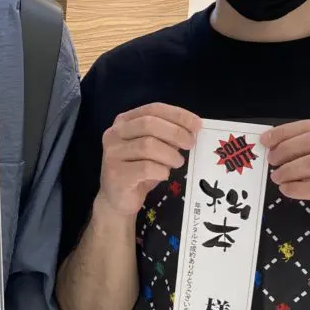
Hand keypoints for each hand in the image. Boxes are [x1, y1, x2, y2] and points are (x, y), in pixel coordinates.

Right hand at [95, 104, 201, 218]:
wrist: (117, 199)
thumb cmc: (139, 171)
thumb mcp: (154, 149)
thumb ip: (167, 136)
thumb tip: (192, 129)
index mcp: (124, 121)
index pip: (153, 109)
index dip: (177, 114)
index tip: (197, 124)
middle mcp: (114, 134)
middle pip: (148, 124)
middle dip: (176, 132)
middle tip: (191, 144)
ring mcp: (112, 154)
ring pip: (147, 145)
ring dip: (170, 154)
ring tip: (178, 162)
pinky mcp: (116, 175)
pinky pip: (146, 168)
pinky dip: (161, 170)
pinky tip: (164, 174)